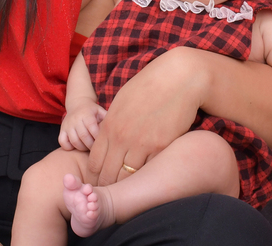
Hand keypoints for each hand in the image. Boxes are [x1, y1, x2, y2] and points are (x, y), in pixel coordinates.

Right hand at [59, 101, 105, 151]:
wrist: (77, 104)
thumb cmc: (92, 111)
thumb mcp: (100, 111)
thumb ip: (107, 119)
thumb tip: (116, 128)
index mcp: (86, 114)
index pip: (92, 128)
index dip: (98, 137)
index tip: (103, 143)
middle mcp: (75, 119)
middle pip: (83, 136)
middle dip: (91, 145)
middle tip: (97, 149)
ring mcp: (67, 125)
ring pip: (74, 141)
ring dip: (82, 148)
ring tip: (89, 148)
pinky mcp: (62, 130)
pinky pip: (63, 142)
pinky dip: (69, 147)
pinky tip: (76, 146)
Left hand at [87, 47, 204, 185]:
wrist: (177, 78)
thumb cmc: (148, 86)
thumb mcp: (121, 102)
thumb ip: (110, 123)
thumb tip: (103, 138)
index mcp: (109, 125)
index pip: (94, 162)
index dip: (94, 176)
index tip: (98, 181)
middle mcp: (122, 137)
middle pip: (107, 174)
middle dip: (107, 185)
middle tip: (110, 192)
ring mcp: (141, 144)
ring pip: (127, 177)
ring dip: (126, 185)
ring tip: (128, 190)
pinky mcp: (161, 147)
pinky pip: (149, 170)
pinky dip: (146, 176)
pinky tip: (146, 179)